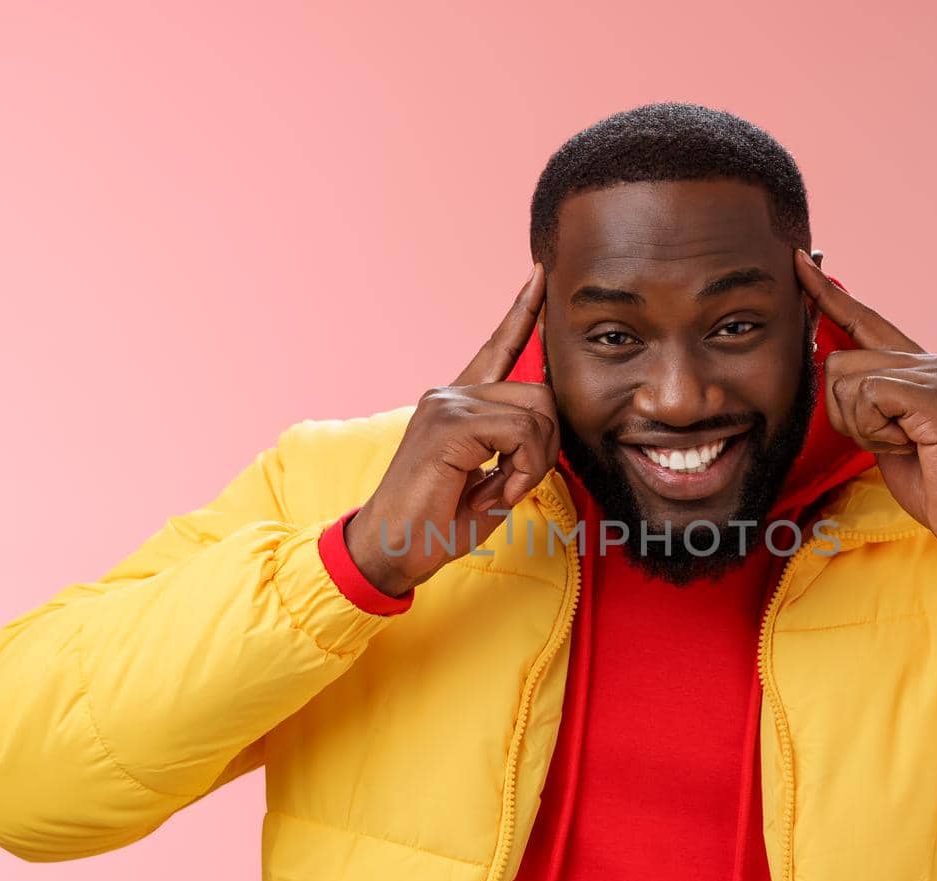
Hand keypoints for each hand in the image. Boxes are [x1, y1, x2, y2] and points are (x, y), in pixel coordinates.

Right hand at [346, 263, 557, 595]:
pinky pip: (520, 433)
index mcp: (458, 403)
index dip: (523, 313)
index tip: (540, 275)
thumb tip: (547, 434)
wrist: (389, 549)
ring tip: (501, 491)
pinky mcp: (448, 424)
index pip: (498, 347)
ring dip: (534, 462)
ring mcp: (447, 405)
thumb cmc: (436, 523)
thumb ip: (516, 450)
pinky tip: (494, 491)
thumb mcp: (489, 482)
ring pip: (536, 413)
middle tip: (517, 484)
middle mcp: (450, 394)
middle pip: (540, 393)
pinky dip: (522, 469)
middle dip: (547, 446)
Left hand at [794, 249, 936, 557]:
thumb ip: (866, 401)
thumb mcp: (887, 436)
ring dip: (860, 426)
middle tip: (886, 442)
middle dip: (843, 413)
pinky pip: (868, 396)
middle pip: (840, 360)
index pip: (863, 319)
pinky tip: (907, 444)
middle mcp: (929, 360)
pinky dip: (874, 430)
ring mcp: (935, 373)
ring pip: (848, 378)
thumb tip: (832, 373)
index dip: (828, 294)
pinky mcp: (935, 394)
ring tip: (902, 445)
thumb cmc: (935, 483)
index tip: (798, 264)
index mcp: (917, 366)